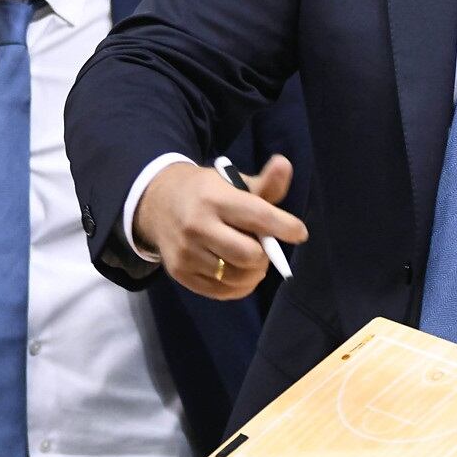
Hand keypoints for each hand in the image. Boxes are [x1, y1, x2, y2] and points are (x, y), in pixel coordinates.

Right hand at [131, 155, 306, 298]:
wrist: (157, 203)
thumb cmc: (206, 191)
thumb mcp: (233, 181)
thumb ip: (264, 183)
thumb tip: (285, 164)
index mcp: (214, 198)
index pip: (257, 216)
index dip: (284, 226)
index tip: (299, 232)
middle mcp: (197, 226)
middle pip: (248, 255)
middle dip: (265, 254)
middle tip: (265, 247)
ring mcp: (186, 253)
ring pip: (236, 277)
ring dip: (254, 272)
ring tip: (253, 259)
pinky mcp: (180, 274)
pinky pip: (221, 292)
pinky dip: (239, 286)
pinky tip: (240, 272)